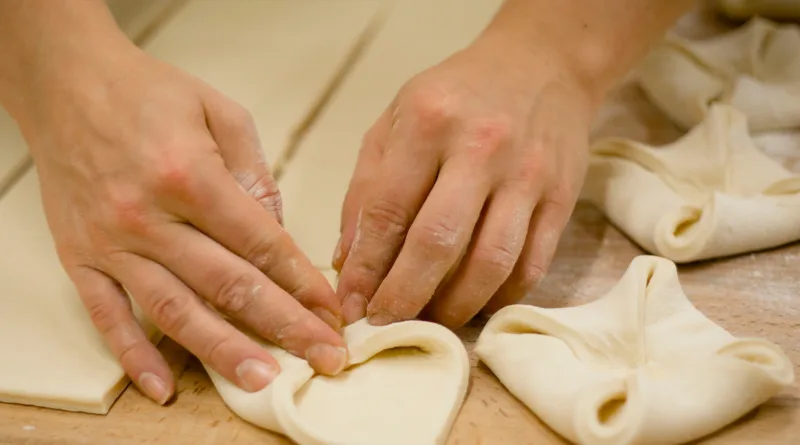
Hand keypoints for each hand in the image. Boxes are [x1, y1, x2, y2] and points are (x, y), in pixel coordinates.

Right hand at [14, 39, 346, 403]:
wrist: (66, 82)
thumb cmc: (148, 93)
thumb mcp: (219, 112)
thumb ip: (254, 173)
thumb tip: (277, 230)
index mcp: (190, 175)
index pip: (261, 244)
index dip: (302, 283)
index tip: (331, 312)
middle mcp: (149, 216)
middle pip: (228, 284)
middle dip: (284, 326)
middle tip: (324, 357)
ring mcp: (112, 243)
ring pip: (175, 309)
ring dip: (223, 350)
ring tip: (264, 381)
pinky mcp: (81, 258)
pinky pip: (107, 316)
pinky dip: (134, 355)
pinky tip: (163, 386)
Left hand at [333, 32, 600, 328]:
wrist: (543, 65)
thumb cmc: (456, 96)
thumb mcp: (396, 120)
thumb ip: (367, 187)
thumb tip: (348, 261)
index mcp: (427, 121)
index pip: (387, 210)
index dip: (365, 268)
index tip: (350, 305)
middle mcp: (480, 147)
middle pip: (438, 243)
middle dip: (404, 297)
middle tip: (384, 325)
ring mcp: (527, 175)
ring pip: (490, 263)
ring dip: (454, 307)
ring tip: (429, 322)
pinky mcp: (562, 198)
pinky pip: (531, 265)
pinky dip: (499, 297)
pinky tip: (475, 305)